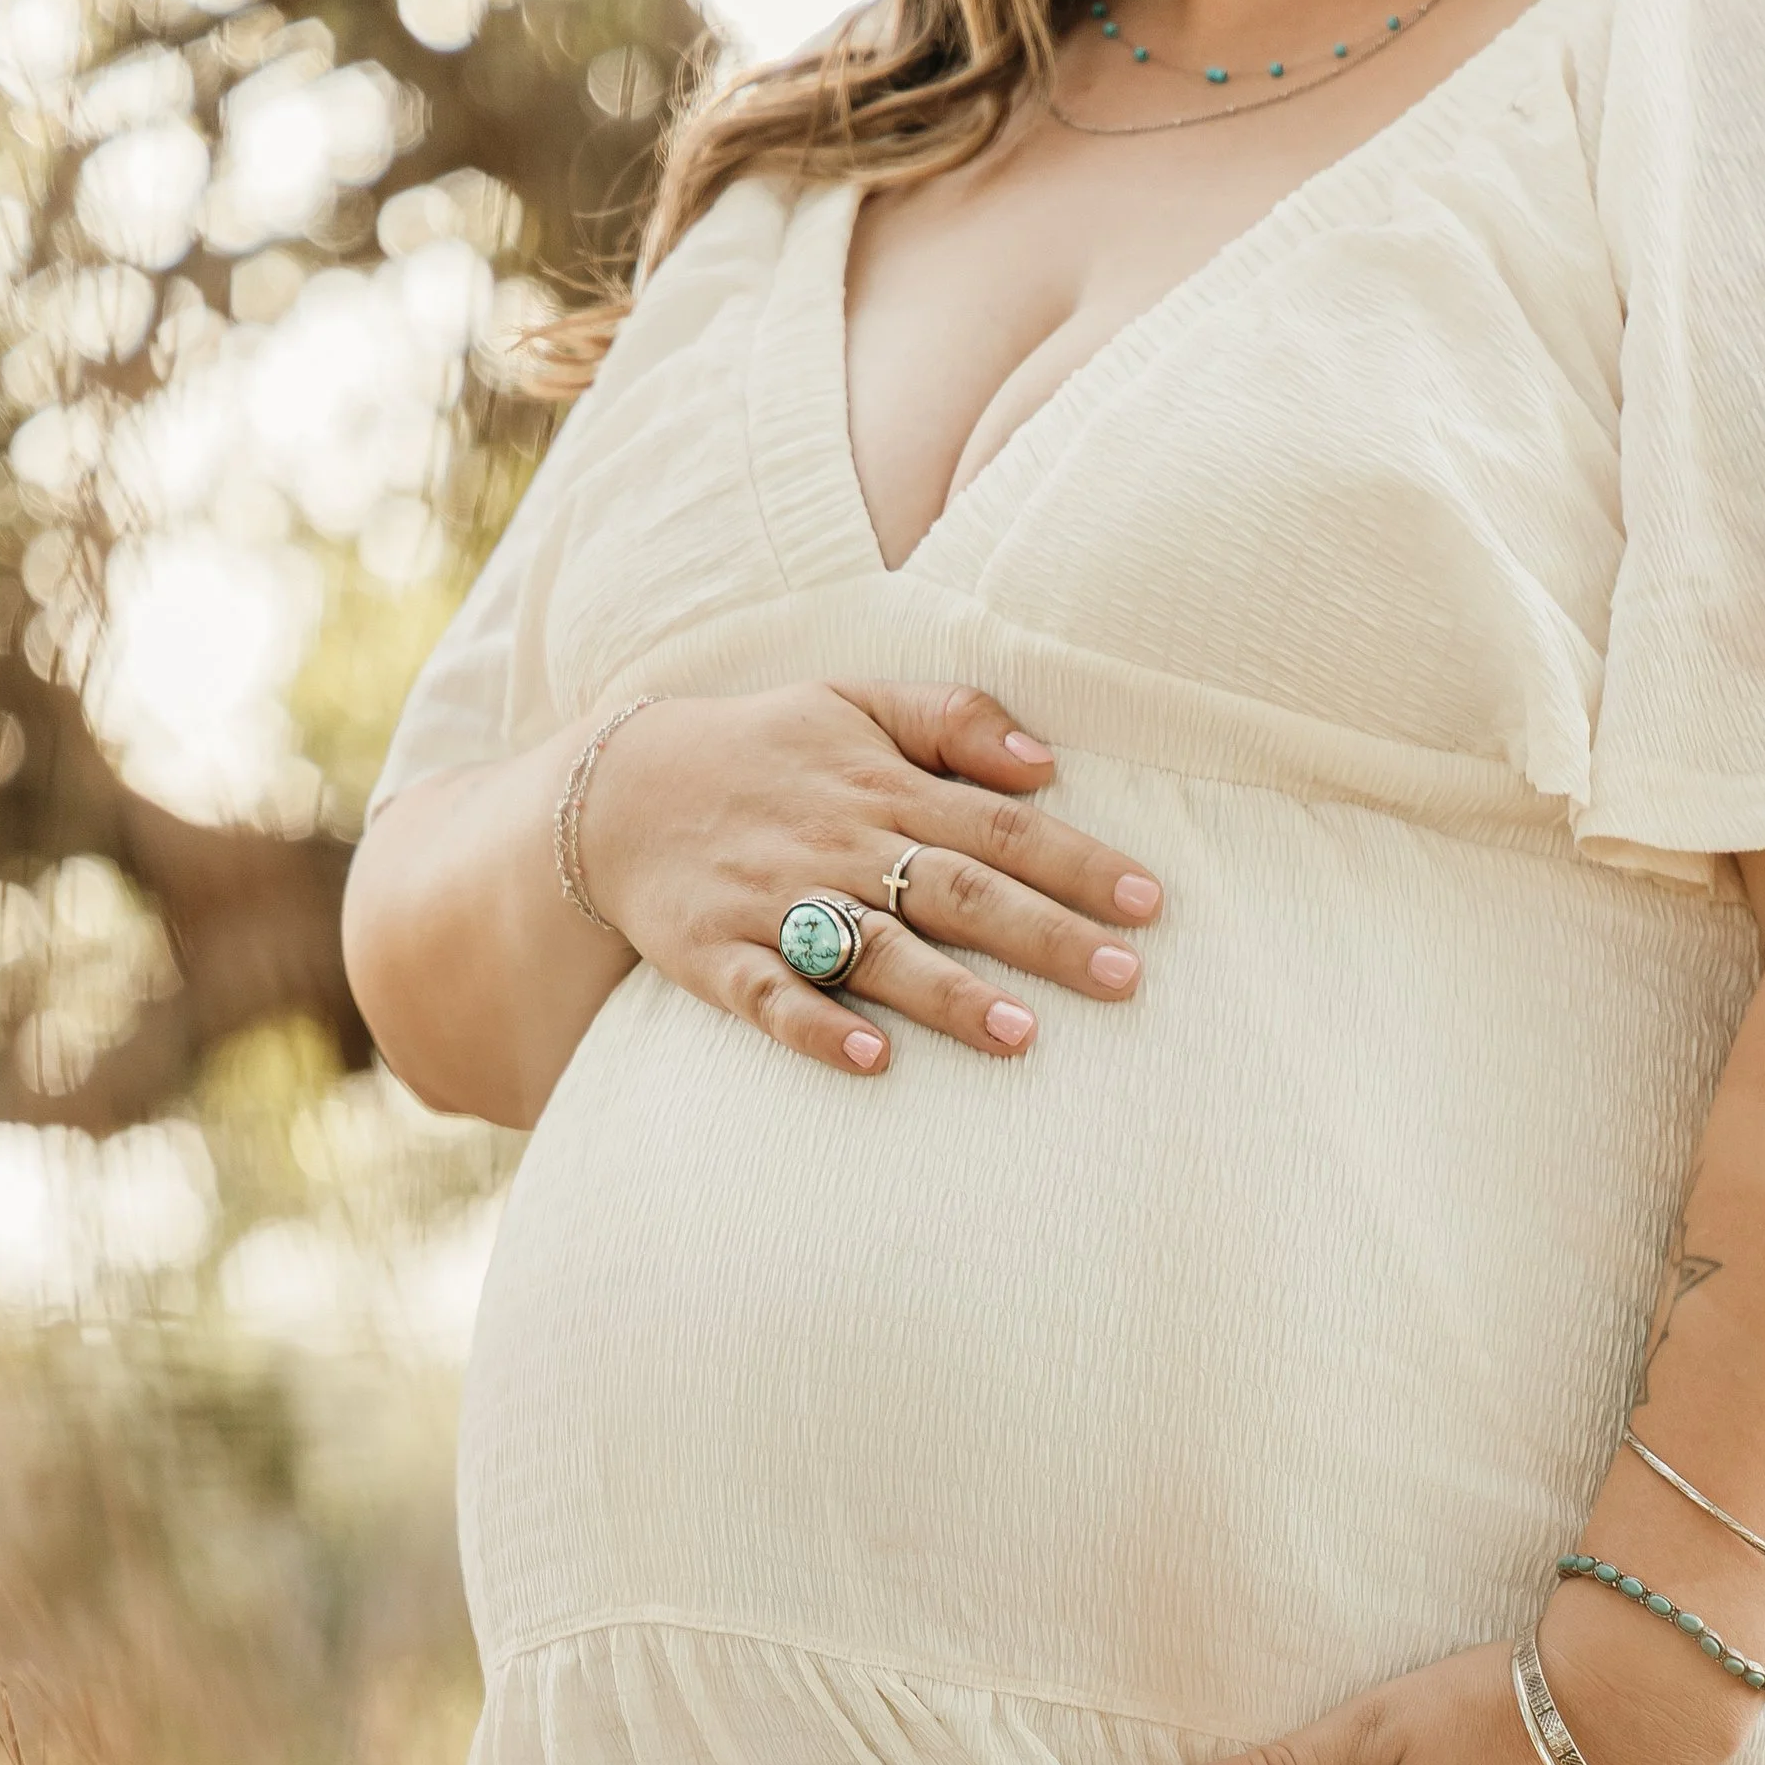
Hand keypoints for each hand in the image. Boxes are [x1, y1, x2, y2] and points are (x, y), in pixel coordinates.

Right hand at [575, 676, 1162, 1075]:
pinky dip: (820, 1029)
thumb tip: (1047, 759)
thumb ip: (952, 719)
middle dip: (1043, 936)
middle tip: (1124, 978)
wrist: (617, 790)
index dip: (1077, 863)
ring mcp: (779, 903)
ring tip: (1021, 1036)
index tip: (1148, 904)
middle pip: (958, 890)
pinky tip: (872, 1061)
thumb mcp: (853, 703)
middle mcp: (840, 842)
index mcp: (883, 784)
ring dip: (949, 994)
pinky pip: (773, 999)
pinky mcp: (720, 956)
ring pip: (876, 950)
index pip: (1000, 825)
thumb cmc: (763, 753)